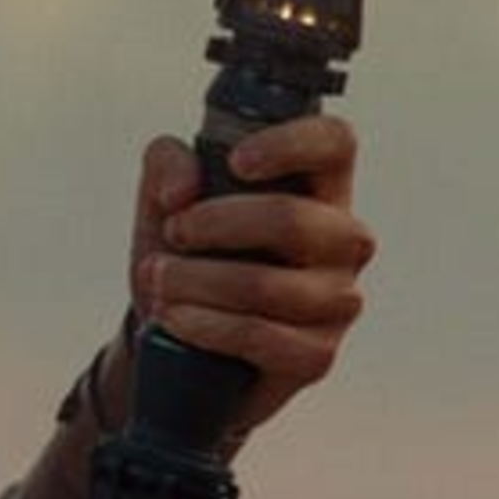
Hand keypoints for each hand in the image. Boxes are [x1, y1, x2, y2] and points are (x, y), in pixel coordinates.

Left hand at [126, 115, 376, 433]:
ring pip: (267, 285)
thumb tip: (181, 190)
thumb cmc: (187, 254)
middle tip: (173, 232)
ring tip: (158, 280)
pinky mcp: (317, 355)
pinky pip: (260, 336)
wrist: (178, 337)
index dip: (291, 144)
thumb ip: (166, 163)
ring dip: (195, 280)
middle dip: (214, 225)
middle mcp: (341, 241)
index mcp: (316, 187)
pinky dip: (204, 324)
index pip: (335, 142)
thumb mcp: (163, 198)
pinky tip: (175, 317)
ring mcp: (337, 300)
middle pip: (292, 220)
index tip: (236, 163)